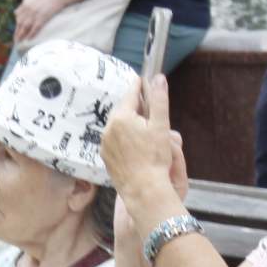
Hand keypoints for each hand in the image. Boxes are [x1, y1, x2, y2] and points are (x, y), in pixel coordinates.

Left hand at [11, 0, 62, 43]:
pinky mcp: (42, 17)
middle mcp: (28, 9)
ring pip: (25, 27)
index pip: (17, 16)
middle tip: (15, 40)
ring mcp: (35, 14)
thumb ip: (25, 4)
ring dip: (21, 35)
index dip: (17, 24)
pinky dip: (31, 34)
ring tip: (19, 42)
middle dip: (17, 32)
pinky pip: (35, 28)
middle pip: (20, 23)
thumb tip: (16, 12)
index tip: (17, 30)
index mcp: (25, 3)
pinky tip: (28, 39)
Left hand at [101, 74, 184, 209]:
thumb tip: (159, 77)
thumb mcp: (161, 126)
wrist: (143, 189)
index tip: (142, 80)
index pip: (131, 94)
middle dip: (134, 106)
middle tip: (146, 105)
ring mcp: (105, 143)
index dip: (139, 86)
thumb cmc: (155, 158)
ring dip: (128, 122)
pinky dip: (122, 137)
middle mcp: (109, 128)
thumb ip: (159, 100)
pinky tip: (134, 144)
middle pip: (123, 109)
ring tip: (142, 126)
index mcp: (122, 117)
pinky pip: (113, 140)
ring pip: (117, 125)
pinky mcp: (105, 157)